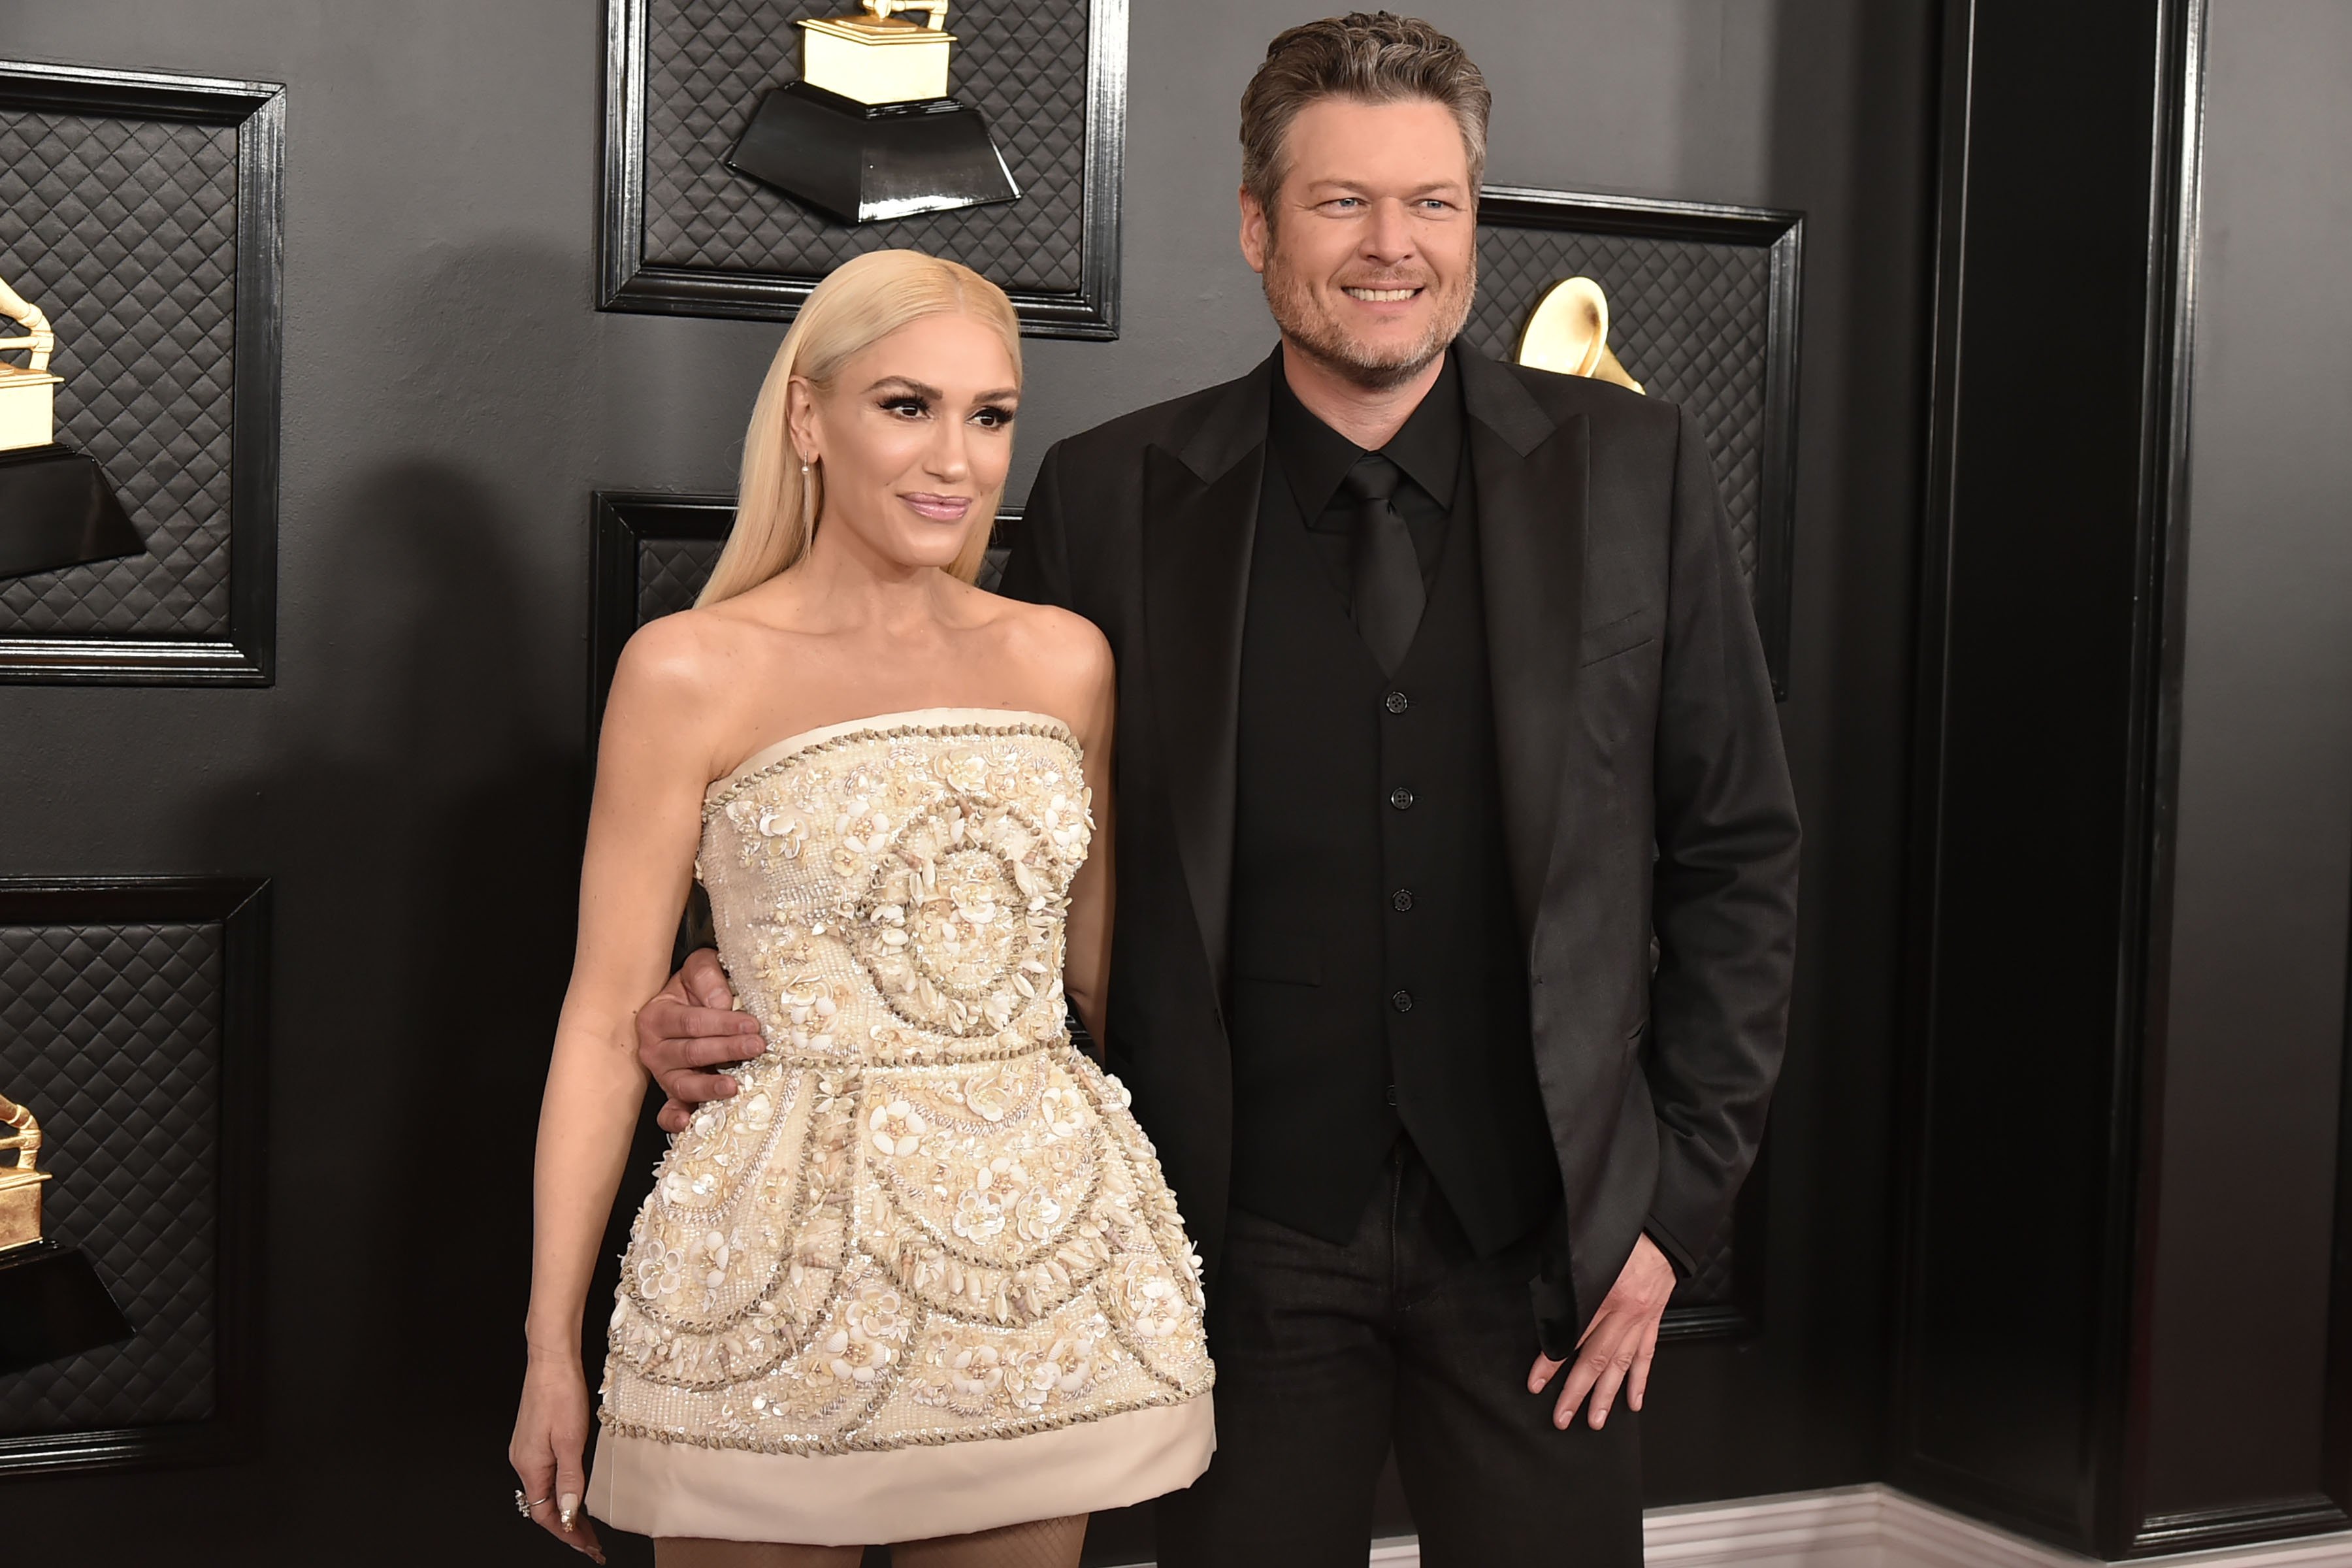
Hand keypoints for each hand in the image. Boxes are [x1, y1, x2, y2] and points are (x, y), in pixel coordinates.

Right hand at [511, 1355, 606, 1561]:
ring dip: (565, 1510)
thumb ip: (570, 1479)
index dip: (566, 1533)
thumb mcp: (570, 1440)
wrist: (551, 1361)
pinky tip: (575, 1492)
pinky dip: (561, 1490)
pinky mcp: (533, 1439)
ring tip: (586, 1525)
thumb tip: (569, 1513)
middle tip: (591, 1542)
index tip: (587, 1546)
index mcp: (530, 1466)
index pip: (545, 1514)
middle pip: (544, 1506)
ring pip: (545, 1491)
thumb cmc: (560, 1394)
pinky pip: (546, 1475)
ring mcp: (527, 1450)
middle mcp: (523, 1461)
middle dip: (567, 1527)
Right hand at [637, 948, 755, 1133]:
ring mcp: (663, 1075)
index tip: (752, 1023)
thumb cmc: (696, 987)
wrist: (687, 1002)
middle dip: (727, 1051)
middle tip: (757, 1046)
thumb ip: (707, 977)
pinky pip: (668, 1111)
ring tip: (733, 1086)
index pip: (692, 1023)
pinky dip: (674, 1119)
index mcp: (657, 1017)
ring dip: (709, 1086)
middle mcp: (654, 1049)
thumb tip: (722, 1003)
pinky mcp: (673, 1095)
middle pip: (692, 1053)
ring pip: (683, 1084)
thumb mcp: (699, 969)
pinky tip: (687, 1122)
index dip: (722, 1024)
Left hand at [1527, 1233, 1676, 1429]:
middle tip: (1562, 1417)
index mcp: (1605, 1292)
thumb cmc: (1622, 1236)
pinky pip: (1646, 1356)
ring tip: (1595, 1420)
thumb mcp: (1587, 1253)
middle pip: (1596, 1360)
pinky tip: (1634, 1402)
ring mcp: (1642, 1320)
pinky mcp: (1654, 1321)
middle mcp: (1625, 1312)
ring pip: (1621, 1365)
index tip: (1536, 1382)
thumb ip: (1568, 1280)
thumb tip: (1548, 1305)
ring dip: (1607, 1396)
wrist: (1662, 1231)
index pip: (1572, 1336)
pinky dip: (1639, 1380)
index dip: (1551, 1362)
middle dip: (1577, 1392)